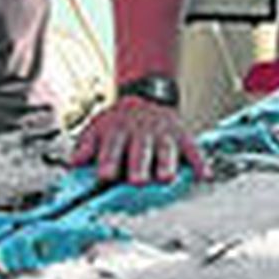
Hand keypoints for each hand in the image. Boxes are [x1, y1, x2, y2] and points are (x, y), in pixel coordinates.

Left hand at [69, 96, 210, 185]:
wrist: (147, 96)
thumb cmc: (120, 121)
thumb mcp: (98, 127)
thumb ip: (86, 145)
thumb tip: (75, 161)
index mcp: (118, 130)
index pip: (112, 146)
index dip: (108, 161)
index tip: (105, 175)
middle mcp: (141, 132)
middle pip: (140, 150)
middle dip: (138, 166)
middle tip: (137, 181)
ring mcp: (163, 133)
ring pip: (165, 149)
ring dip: (166, 163)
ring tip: (166, 178)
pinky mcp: (182, 136)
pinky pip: (192, 149)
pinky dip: (199, 162)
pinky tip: (203, 175)